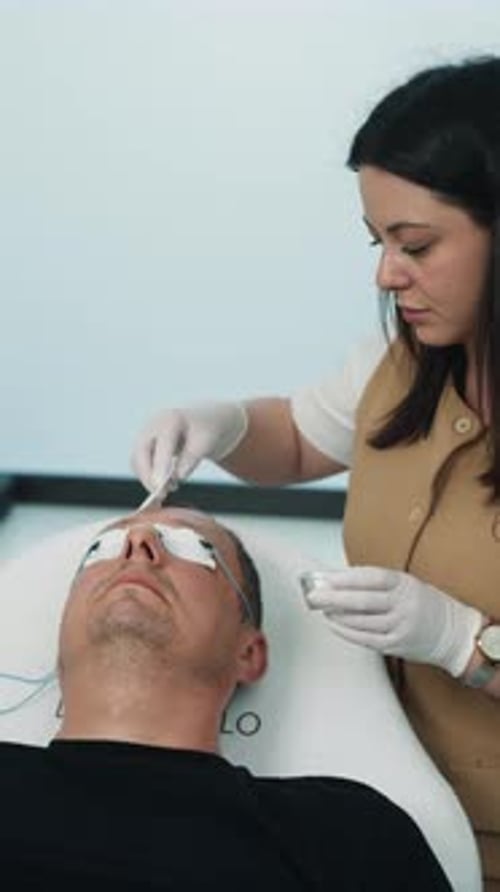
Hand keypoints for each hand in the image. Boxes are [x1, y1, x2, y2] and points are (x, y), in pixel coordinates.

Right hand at [131, 402, 247, 491]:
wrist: (205, 424)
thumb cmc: (207, 431)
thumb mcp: (206, 442)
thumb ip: (192, 457)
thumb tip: (178, 476)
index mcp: (171, 419)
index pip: (162, 443)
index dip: (160, 464)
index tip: (160, 484)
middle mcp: (154, 425)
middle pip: (141, 452)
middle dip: (148, 475)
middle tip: (161, 494)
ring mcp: (147, 436)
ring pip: (137, 461)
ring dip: (149, 479)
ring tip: (171, 488)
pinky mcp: (145, 448)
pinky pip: (140, 466)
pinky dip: (149, 478)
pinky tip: (165, 486)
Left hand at [304, 566, 482, 675]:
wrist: (453, 632)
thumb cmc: (423, 603)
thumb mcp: (404, 583)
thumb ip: (374, 582)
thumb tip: (336, 579)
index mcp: (404, 584)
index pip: (371, 578)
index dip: (345, 578)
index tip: (325, 578)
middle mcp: (403, 605)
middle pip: (362, 601)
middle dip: (333, 598)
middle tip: (313, 595)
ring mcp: (400, 627)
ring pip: (361, 622)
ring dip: (336, 615)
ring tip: (321, 608)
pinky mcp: (396, 645)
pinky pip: (365, 639)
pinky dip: (346, 631)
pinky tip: (333, 624)